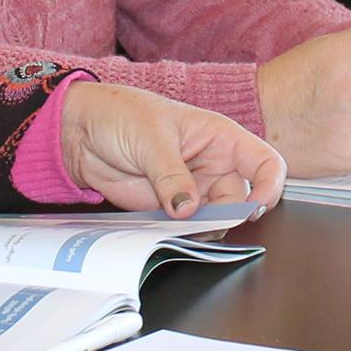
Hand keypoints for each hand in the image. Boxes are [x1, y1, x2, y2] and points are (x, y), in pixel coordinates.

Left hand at [58, 82, 284, 216]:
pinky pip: (185, 229)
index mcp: (220, 137)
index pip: (264, 162)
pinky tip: (166, 232)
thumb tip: (188, 209)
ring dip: (202, 230)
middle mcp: (212, 165)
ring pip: (214, 220)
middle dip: (227, 216)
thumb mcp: (150, 138)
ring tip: (177, 225)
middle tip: (201, 221)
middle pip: (240, 200)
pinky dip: (180, 236)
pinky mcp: (169, 208)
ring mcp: (192, 189)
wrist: (80, 131)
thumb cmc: (120, 115)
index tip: (254, 206)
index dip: (269, 186)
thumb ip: (171, 175)